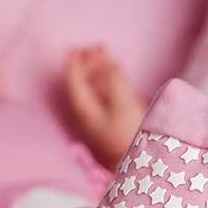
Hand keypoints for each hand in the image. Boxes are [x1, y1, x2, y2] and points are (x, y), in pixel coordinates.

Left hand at [64, 45, 145, 170]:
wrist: (134, 161)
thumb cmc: (127, 132)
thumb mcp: (123, 102)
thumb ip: (114, 79)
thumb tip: (110, 64)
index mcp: (83, 104)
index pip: (73, 77)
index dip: (76, 60)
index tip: (80, 47)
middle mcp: (84, 109)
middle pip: (79, 80)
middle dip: (87, 61)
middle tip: (100, 46)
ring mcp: (94, 115)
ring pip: (89, 86)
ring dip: (96, 69)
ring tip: (105, 53)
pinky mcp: (104, 119)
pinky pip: (98, 93)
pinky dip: (103, 80)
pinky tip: (110, 74)